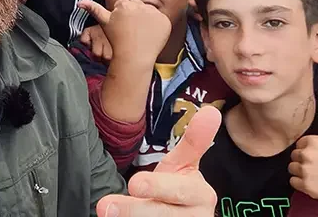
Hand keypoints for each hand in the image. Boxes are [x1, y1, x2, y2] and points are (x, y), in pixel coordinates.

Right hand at [80, 0, 171, 67]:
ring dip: (147, 20)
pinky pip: (162, 20)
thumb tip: (79, 2)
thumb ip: (93, 9)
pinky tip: (150, 35)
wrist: (133, 57)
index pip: (126, 5)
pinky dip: (158, 27)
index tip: (124, 26)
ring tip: (141, 33)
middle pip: (138, 6)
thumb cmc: (117, 41)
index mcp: (124, 5)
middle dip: (136, 16)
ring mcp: (154, 13)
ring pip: (150, 12)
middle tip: (132, 31)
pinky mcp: (164, 21)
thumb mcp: (104, 23)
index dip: (124, 16)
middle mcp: (139, 6)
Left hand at [97, 105, 219, 215]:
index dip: (157, 187)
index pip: (178, 189)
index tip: (134, 184)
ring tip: (106, 210)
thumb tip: (211, 112)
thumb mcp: (183, 165)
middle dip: (134, 208)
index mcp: (201, 195)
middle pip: (162, 213)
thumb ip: (193, 141)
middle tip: (106, 204)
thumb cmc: (175, 190)